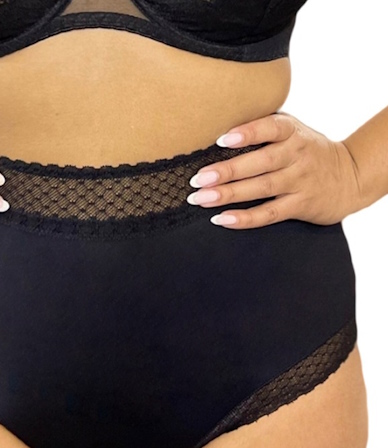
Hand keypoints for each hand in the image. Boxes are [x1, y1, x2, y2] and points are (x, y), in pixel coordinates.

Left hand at [186, 111, 362, 228]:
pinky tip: (222, 219)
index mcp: (294, 132)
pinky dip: (245, 218)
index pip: (271, 128)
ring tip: (201, 198)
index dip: (247, 133)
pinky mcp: (300, 205)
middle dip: (226, 171)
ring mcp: (300, 181)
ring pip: (261, 188)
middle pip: (260, 162)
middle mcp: (298, 156)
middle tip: (197, 178)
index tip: (221, 139)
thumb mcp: (294, 132)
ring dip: (229, 194)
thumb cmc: (307, 152)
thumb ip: (265, 129)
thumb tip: (216, 129)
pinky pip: (269, 214)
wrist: (350, 177)